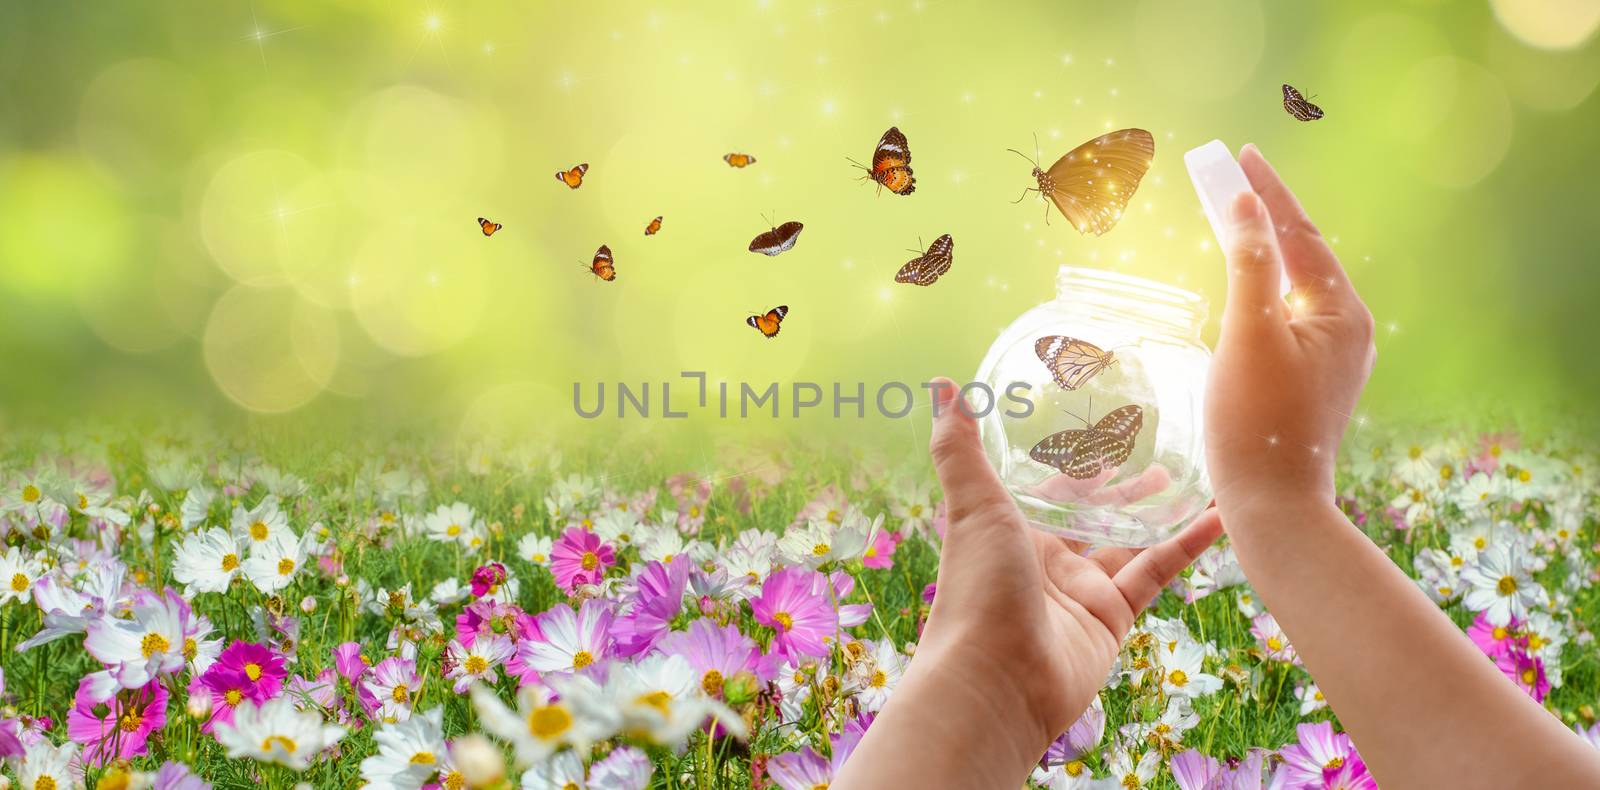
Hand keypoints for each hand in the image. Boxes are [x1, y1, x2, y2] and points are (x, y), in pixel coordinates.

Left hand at [918, 380, 1220, 754]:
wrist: (996, 679)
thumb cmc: (977, 588)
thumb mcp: (973, 505)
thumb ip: (960, 447)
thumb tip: (942, 384)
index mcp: (1009, 530)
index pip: (1047, 488)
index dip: (1074, 463)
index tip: (1104, 433)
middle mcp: (1044, 560)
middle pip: (1092, 515)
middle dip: (1122, 488)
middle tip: (1157, 456)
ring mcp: (1079, 591)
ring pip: (1128, 542)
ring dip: (1158, 512)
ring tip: (1192, 478)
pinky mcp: (1112, 618)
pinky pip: (1155, 573)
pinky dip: (1186, 546)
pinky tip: (1218, 518)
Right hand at [1205, 145, 1375, 519]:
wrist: (1273, 507)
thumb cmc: (1257, 422)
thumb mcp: (1248, 333)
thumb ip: (1250, 262)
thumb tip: (1245, 204)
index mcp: (1343, 313)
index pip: (1301, 234)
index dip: (1267, 192)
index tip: (1239, 155)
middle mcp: (1349, 331)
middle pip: (1300, 257)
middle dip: (1264, 218)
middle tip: (1226, 180)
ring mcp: (1333, 360)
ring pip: (1293, 290)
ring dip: (1261, 256)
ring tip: (1230, 223)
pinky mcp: (1312, 384)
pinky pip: (1287, 321)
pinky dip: (1261, 295)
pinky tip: (1240, 294)